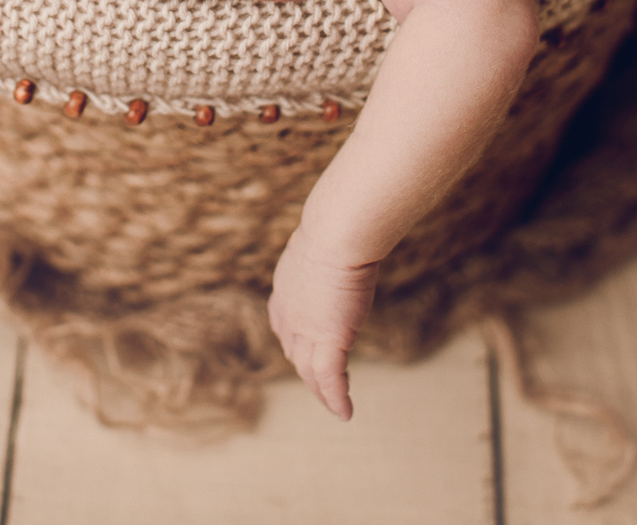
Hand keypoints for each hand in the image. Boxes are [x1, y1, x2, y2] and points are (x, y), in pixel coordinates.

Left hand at [268, 231, 379, 419]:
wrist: (336, 230)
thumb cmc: (338, 223)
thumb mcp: (329, 235)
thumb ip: (334, 244)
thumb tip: (352, 226)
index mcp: (286, 286)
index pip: (284, 323)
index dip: (293, 339)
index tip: (302, 347)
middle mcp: (289, 312)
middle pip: (295, 351)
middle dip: (306, 368)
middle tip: (320, 383)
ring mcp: (306, 329)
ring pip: (310, 371)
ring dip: (322, 392)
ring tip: (334, 406)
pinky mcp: (328, 339)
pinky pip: (331, 378)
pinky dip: (336, 398)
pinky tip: (345, 413)